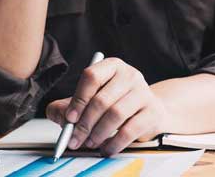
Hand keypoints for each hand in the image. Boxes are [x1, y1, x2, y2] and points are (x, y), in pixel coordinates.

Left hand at [46, 58, 169, 155]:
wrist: (146, 110)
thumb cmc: (113, 103)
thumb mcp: (88, 100)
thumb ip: (66, 106)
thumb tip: (61, 115)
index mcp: (111, 66)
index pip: (91, 76)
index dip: (78, 99)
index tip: (69, 118)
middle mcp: (129, 75)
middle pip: (102, 99)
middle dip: (84, 124)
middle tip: (75, 139)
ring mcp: (144, 92)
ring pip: (116, 114)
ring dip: (98, 133)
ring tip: (90, 143)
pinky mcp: (152, 111)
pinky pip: (130, 130)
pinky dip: (114, 143)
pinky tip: (106, 148)